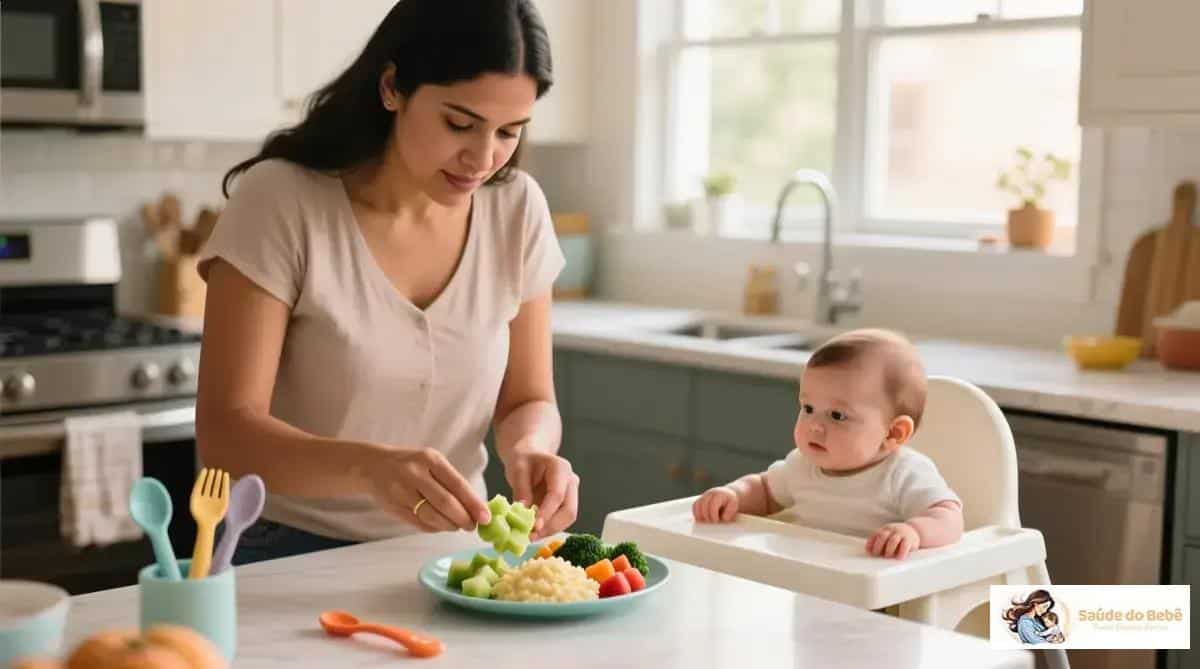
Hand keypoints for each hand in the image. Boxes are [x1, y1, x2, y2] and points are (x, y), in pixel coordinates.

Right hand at [358, 445, 489, 532]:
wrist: (372, 466)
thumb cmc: (410, 465)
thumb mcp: (430, 462)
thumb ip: (450, 481)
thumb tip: (476, 507)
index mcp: (430, 459)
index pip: (457, 484)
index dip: (473, 504)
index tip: (486, 517)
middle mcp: (415, 474)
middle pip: (445, 503)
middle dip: (463, 518)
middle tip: (473, 526)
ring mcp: (402, 492)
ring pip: (432, 516)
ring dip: (449, 526)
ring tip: (457, 526)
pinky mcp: (394, 508)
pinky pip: (419, 524)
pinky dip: (434, 528)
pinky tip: (441, 526)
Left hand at [504, 445, 578, 540]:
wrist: (530, 457)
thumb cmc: (524, 460)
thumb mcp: (517, 469)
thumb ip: (521, 489)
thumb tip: (524, 512)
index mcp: (561, 468)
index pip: (557, 495)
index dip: (547, 512)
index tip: (534, 527)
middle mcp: (571, 481)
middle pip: (569, 510)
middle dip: (550, 526)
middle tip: (530, 536)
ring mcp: (571, 493)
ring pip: (567, 519)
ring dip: (550, 530)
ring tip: (530, 536)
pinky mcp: (566, 504)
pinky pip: (561, 520)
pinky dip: (548, 528)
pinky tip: (534, 532)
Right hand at [692, 487, 738, 522]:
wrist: (728, 494)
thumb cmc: (731, 502)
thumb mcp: (733, 506)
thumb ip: (729, 512)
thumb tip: (722, 518)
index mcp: (719, 494)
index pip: (713, 504)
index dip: (713, 514)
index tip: (716, 521)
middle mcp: (710, 494)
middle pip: (703, 505)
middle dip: (706, 516)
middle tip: (711, 523)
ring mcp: (704, 496)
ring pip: (697, 505)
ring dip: (699, 515)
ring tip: (705, 522)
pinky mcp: (700, 499)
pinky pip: (695, 506)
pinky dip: (696, 513)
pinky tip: (701, 519)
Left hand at [866, 522, 919, 558]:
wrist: (916, 530)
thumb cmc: (899, 538)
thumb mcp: (890, 536)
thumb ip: (882, 542)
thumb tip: (871, 553)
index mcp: (885, 529)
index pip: (876, 534)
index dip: (871, 542)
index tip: (868, 551)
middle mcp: (892, 530)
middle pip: (882, 536)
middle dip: (878, 546)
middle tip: (876, 554)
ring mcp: (901, 534)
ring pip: (893, 540)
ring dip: (888, 549)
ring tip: (887, 557)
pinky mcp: (910, 540)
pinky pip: (905, 545)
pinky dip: (901, 552)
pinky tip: (899, 558)